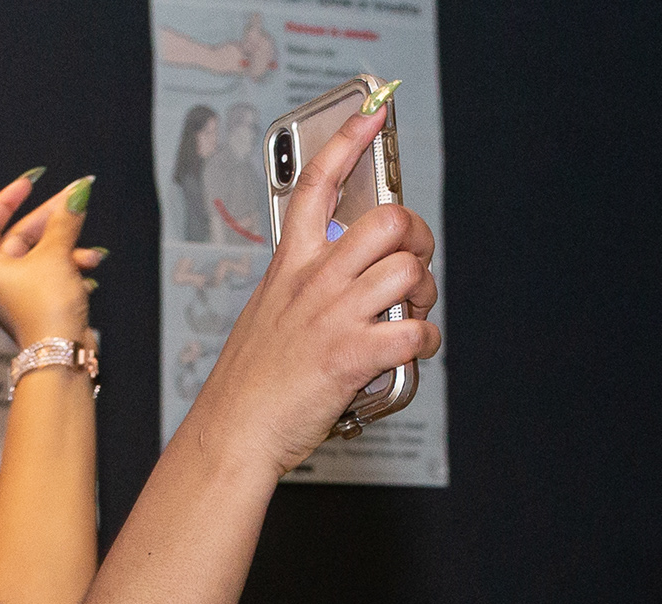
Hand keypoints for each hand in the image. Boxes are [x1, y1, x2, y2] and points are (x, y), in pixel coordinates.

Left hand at [0, 168, 101, 348]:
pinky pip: (52, 275)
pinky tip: (88, 268)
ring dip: (67, 248)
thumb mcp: (56, 255)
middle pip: (21, 237)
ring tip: (88, 249)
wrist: (61, 355)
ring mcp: (17, 294)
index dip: (8, 199)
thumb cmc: (46, 312)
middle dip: (51, 220)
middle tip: (73, 202)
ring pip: (41, 256)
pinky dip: (69, 267)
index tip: (29, 183)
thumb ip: (65, 220)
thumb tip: (77, 193)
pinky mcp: (37, 305)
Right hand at [177, 101, 440, 476]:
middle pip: (387, 222)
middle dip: (417, 236)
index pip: (316, 184)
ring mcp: (334, 316)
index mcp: (291, 265)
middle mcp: (314, 282)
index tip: (372, 115)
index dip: (348, 142)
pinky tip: (416, 350)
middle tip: (415, 261)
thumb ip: (302, 286)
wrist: (234, 432)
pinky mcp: (353, 355)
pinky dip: (427, 342)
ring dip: (426, 293)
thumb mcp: (267, 312)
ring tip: (415, 312)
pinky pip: (415, 333)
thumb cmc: (251, 382)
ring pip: (408, 272)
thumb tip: (342, 280)